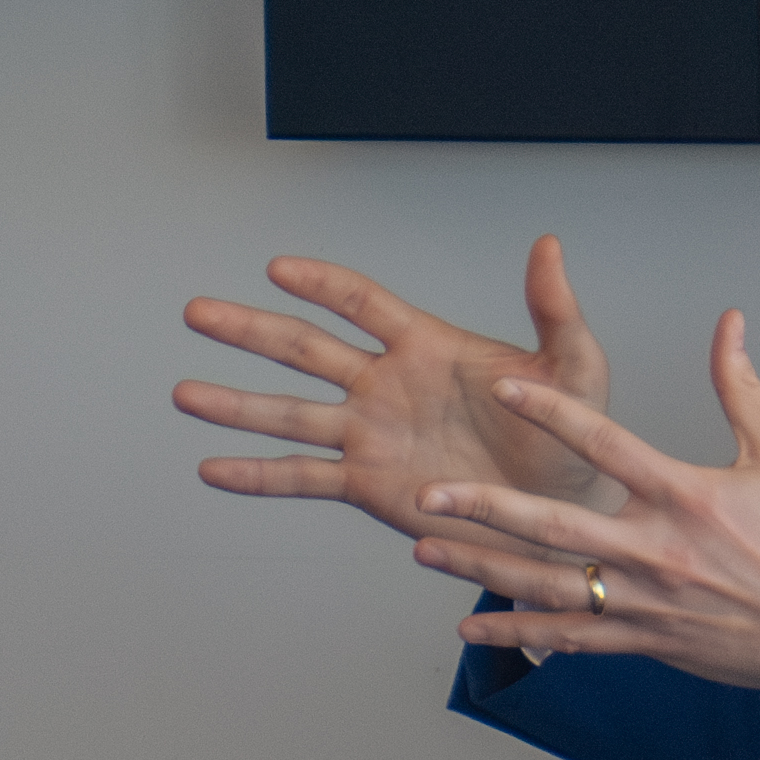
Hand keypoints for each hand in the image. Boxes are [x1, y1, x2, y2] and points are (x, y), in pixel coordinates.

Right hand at [178, 238, 619, 554]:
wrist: (561, 513)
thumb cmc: (569, 436)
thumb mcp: (575, 370)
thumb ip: (555, 312)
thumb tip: (548, 246)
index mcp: (427, 347)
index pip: (364, 304)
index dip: (322, 285)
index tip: (278, 268)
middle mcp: (386, 386)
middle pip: (305, 350)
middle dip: (250, 331)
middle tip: (197, 312)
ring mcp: (369, 435)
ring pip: (289, 415)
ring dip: (236, 406)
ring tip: (184, 394)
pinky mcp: (367, 485)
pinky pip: (303, 477)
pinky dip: (257, 476)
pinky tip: (213, 470)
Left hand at [410, 308, 759, 719]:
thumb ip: (741, 387)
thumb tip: (729, 323)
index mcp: (685, 494)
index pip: (605, 443)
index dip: (551, 412)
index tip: (504, 386)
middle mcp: (656, 549)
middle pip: (556, 525)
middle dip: (486, 508)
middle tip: (428, 493)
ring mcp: (646, 600)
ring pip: (547, 585)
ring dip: (482, 568)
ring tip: (424, 550)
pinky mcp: (644, 639)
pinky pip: (570, 637)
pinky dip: (518, 632)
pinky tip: (470, 625)